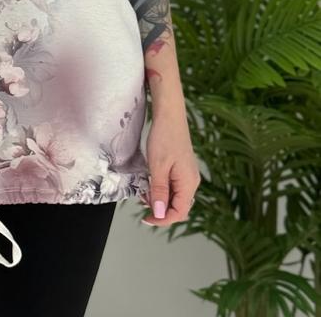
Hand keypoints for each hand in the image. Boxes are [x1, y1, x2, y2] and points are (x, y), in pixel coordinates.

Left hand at [139, 104, 200, 226]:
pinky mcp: (182, 169)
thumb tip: (160, 214)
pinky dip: (161, 189)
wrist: (170, 115)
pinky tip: (151, 183)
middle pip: (178, 207)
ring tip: (144, 192)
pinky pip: (173, 187)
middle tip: (142, 203)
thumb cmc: (164, 137)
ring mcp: (187, 175)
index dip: (162, 219)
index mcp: (189, 183)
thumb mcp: (158, 167)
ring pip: (175, 197)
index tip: (146, 218)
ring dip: (159, 199)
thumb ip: (159, 192)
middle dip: (160, 210)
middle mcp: (191, 182)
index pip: (179, 212)